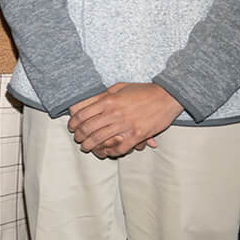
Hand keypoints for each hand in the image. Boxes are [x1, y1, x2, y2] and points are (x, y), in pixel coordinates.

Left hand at [68, 83, 182, 157]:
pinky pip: (119, 148)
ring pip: (99, 139)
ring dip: (89, 146)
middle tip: (78, 139)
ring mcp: (125, 125)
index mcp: (108, 100)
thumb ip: (102, 95)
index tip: (72, 127)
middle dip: (79, 136)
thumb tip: (84, 103)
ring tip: (86, 147)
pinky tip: (105, 152)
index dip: (73, 123)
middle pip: (88, 128)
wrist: (168, 96)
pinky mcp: (137, 135)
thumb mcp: (119, 87)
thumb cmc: (143, 91)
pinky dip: (109, 152)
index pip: (82, 114)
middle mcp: (114, 113)